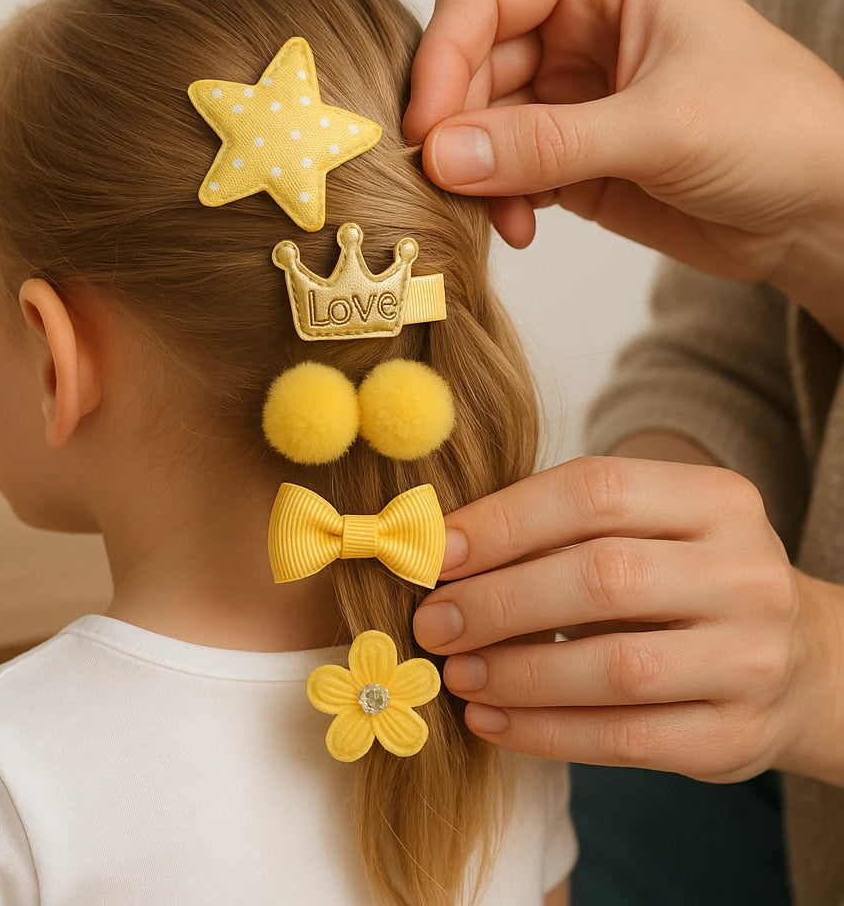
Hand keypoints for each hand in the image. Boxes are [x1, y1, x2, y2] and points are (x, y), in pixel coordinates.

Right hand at [403, 0, 843, 293]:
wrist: (816, 211)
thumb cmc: (778, 130)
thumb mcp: (660, 128)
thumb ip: (546, 143)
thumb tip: (441, 156)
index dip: (444, 57)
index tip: (426, 128)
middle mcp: (574, 28)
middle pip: (469, 65)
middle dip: (455, 127)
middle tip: (446, 184)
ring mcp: (566, 96)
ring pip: (476, 126)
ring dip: (474, 175)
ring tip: (499, 217)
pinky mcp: (565, 156)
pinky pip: (500, 173)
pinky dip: (497, 203)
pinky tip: (521, 228)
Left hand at [412, 456, 843, 784]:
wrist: (796, 661)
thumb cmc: (683, 579)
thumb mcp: (646, 532)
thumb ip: (561, 532)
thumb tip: (443, 552)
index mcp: (715, 500)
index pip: (596, 491)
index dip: (506, 521)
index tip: (438, 552)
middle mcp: (744, 574)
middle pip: (602, 577)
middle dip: (500, 601)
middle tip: (433, 622)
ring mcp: (750, 659)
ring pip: (614, 668)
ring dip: (516, 673)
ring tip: (457, 674)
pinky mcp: (735, 736)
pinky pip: (625, 739)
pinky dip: (544, 732)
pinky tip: (491, 722)